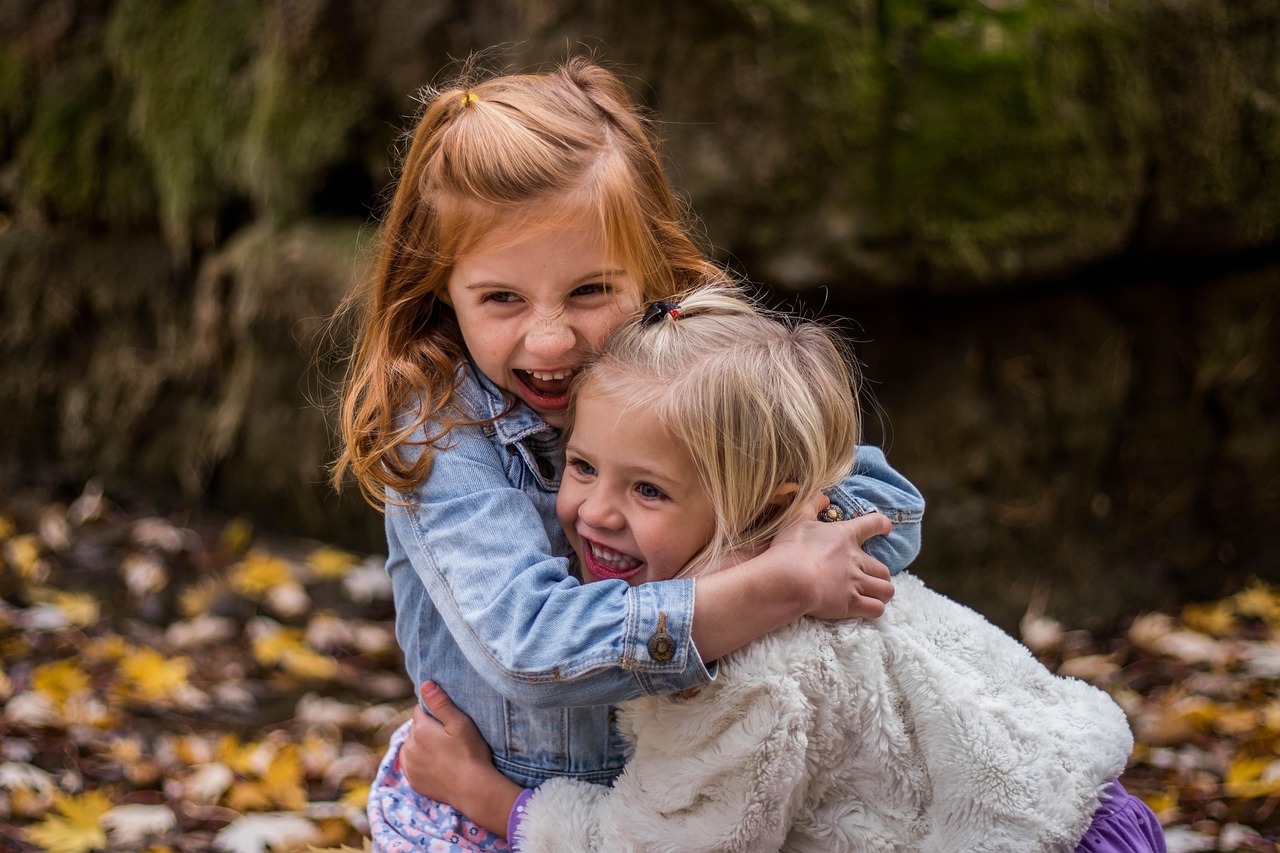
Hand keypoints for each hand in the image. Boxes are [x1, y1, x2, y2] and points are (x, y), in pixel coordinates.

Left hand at [400, 681, 522, 836]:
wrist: (473, 789)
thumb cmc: (470, 753)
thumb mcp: (460, 723)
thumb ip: (440, 703)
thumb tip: (424, 684)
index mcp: (420, 729)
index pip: (420, 710)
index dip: (434, 713)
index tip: (448, 722)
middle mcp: (409, 746)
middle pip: (415, 729)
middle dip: (427, 729)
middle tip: (449, 738)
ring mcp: (409, 765)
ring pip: (412, 746)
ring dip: (421, 746)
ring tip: (444, 753)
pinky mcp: (412, 780)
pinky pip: (412, 764)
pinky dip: (420, 762)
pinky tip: (436, 765)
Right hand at [769, 493, 894, 620]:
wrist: (790, 579)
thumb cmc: (791, 548)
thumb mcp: (797, 518)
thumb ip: (811, 504)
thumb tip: (823, 496)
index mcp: (845, 536)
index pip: (872, 524)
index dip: (882, 524)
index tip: (886, 527)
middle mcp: (856, 560)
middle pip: (883, 569)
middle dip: (881, 575)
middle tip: (872, 577)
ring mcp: (856, 583)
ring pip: (886, 590)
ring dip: (882, 593)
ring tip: (875, 595)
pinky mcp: (851, 603)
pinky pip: (876, 609)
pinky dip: (875, 609)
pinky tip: (869, 609)